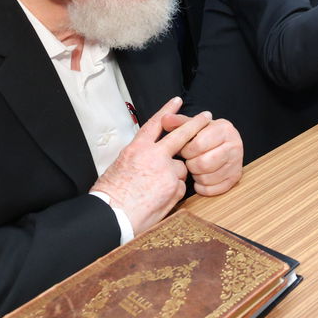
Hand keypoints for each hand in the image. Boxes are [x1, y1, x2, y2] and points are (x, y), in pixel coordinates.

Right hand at [91, 97, 203, 234]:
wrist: (112, 216)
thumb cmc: (110, 195)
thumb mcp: (119, 167)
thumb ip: (137, 158)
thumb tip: (145, 159)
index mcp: (137, 149)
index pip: (155, 124)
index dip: (166, 111)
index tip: (176, 101)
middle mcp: (154, 156)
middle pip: (181, 136)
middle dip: (196, 124)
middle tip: (206, 116)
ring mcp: (167, 172)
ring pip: (180, 168)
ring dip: (174, 176)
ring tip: (155, 189)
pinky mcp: (174, 188)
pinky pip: (180, 186)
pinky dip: (173, 192)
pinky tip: (159, 199)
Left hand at [160, 110, 243, 195]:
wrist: (224, 144)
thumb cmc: (205, 135)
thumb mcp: (194, 126)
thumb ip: (179, 123)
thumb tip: (165, 119)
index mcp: (224, 128)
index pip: (198, 145)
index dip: (186, 150)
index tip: (184, 149)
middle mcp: (235, 144)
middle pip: (203, 163)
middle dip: (190, 164)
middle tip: (189, 160)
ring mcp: (237, 162)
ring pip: (207, 178)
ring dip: (196, 175)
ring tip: (195, 167)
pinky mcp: (235, 178)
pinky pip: (212, 189)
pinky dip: (202, 186)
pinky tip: (201, 177)